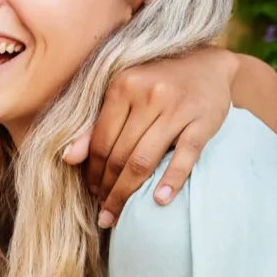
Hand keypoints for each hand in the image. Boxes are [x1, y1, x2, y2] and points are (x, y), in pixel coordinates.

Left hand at [62, 47, 238, 227]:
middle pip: (120, 154)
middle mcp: (148, 94)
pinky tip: (158, 201)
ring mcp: (177, 108)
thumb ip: (96, 124)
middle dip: (108, 188)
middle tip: (104, 211)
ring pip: (145, 160)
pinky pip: (184, 156)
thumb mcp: (124, 93)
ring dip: (128, 192)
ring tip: (119, 213)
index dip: (93, 172)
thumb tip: (67, 158)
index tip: (91, 192)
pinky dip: (170, 181)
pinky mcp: (204, 121)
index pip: (101, 141)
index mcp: (122, 85)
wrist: (208, 63)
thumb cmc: (157, 82)